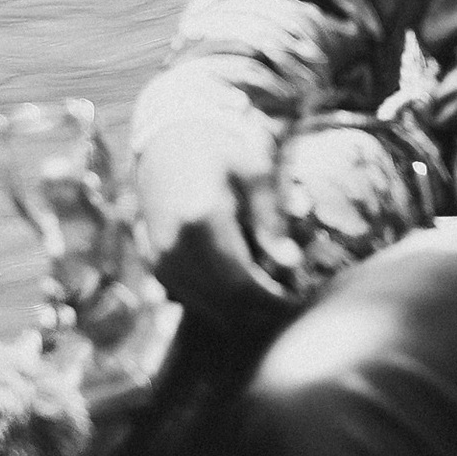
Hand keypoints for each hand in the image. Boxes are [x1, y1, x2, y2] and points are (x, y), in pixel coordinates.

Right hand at [134, 103, 306, 319]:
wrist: (164, 144)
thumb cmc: (218, 153)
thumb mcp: (253, 172)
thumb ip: (272, 217)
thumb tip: (292, 262)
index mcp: (203, 220)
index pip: (243, 285)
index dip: (273, 303)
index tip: (301, 301)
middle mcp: (176, 247)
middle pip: (226, 305)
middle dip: (263, 311)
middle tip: (292, 298)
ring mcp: (160, 260)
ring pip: (208, 308)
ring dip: (242, 311)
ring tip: (273, 290)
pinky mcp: (155, 265)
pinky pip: (191, 300)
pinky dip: (220, 303)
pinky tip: (244, 285)